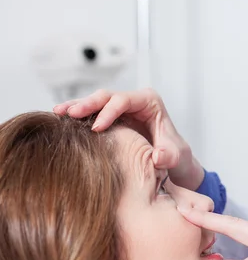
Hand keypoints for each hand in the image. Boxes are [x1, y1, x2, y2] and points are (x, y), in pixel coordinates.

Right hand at [53, 88, 203, 190]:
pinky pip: (92, 114)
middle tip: (69, 114)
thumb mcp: (177, 156)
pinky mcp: (111, 119)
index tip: (97, 128)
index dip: (109, 111)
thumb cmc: (176, 155)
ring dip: (77, 107)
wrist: (173, 162)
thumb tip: (158, 157)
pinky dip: (77, 116)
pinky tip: (61, 119)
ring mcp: (121, 109)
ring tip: (58, 113)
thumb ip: (169, 155)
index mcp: (150, 102)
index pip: (125, 100)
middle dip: (88, 104)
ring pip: (96, 102)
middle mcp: (134, 101)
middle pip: (106, 96)